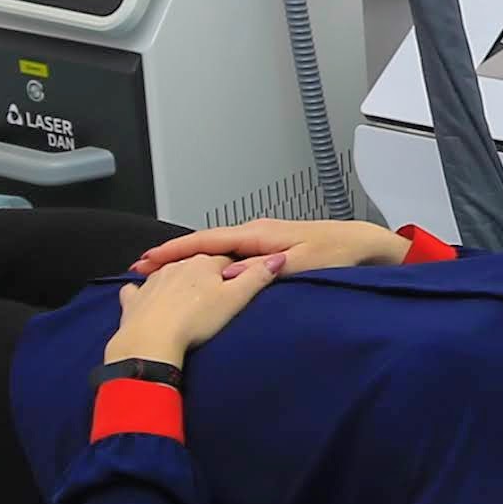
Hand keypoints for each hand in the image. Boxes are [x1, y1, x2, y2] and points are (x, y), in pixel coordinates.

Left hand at [112, 251, 282, 364]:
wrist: (152, 341)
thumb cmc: (193, 323)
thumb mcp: (236, 300)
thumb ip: (257, 277)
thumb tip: (277, 259)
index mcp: (203, 264)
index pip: (225, 260)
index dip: (233, 272)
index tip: (237, 283)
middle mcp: (177, 266)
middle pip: (196, 266)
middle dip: (204, 277)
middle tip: (214, 296)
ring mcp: (154, 281)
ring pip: (168, 275)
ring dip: (177, 283)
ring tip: (186, 301)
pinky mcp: (136, 299)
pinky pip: (138, 290)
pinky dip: (142, 293)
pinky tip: (145, 299)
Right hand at [130, 216, 405, 278]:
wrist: (362, 244)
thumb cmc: (337, 254)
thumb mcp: (302, 264)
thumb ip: (265, 269)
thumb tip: (229, 272)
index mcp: (258, 234)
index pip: (207, 241)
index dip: (175, 250)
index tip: (149, 258)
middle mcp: (255, 231)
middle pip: (204, 243)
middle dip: (172, 253)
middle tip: (140, 267)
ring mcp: (261, 238)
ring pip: (214, 248)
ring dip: (187, 257)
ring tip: (158, 268)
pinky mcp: (268, 246)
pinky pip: (228, 252)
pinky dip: (207, 259)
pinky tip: (198, 269)